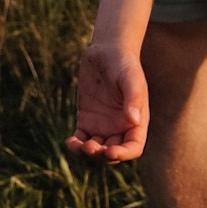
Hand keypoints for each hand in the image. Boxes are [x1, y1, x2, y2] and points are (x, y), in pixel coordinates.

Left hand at [68, 31, 149, 163]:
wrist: (106, 51)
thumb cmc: (124, 63)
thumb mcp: (131, 77)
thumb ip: (134, 98)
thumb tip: (133, 121)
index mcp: (137, 122)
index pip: (133, 148)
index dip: (124, 154)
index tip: (111, 152)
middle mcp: (121, 128)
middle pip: (113, 154)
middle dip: (102, 156)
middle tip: (90, 146)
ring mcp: (103, 126)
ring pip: (96, 150)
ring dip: (87, 154)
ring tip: (77, 145)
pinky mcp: (87, 120)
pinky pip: (81, 139)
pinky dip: (76, 145)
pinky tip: (70, 142)